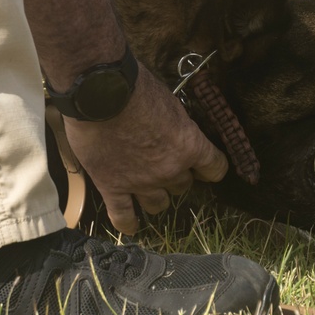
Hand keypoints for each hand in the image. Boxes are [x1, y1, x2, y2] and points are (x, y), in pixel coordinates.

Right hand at [63, 64, 227, 234]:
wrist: (100, 92)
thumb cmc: (137, 88)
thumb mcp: (171, 102)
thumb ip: (178, 125)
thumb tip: (176, 128)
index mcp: (190, 146)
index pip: (214, 168)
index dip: (211, 167)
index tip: (206, 166)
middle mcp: (170, 170)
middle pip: (183, 186)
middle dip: (176, 176)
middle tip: (163, 164)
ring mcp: (141, 182)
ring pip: (159, 204)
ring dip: (156, 197)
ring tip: (149, 189)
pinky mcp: (112, 187)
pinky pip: (123, 215)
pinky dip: (128, 223)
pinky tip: (132, 226)